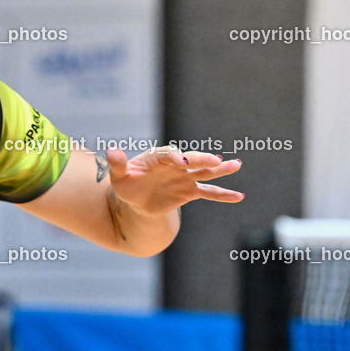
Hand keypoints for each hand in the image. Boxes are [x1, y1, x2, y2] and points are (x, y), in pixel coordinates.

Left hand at [105, 146, 243, 216]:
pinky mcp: (189, 192)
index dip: (174, 157)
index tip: (180, 163)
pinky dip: (223, 195)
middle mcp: (175, 164)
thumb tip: (110, 151)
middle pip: (191, 159)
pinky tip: (238, 196)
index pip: (168, 155)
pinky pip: (208, 193)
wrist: (135, 200)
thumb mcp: (119, 176)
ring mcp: (185, 178)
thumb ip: (118, 164)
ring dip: (220, 169)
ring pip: (205, 172)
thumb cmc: (126, 184)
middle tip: (214, 160)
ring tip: (237, 165)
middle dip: (202, 159)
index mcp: (158, 157)